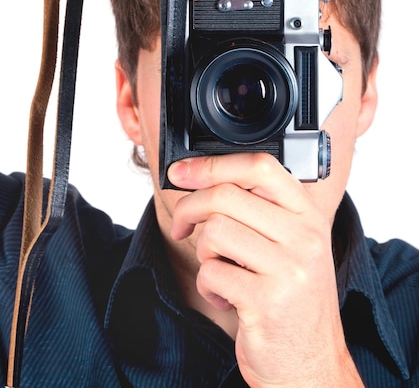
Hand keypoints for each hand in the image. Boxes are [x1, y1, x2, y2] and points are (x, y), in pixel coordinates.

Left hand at [168, 153, 363, 386]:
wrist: (312, 365)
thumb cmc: (292, 300)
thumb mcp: (290, 246)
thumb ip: (261, 211)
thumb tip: (203, 178)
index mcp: (309, 216)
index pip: (260, 167)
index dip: (213, 164)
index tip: (182, 172)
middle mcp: (304, 237)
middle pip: (226, 195)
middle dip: (189, 208)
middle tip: (181, 225)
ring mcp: (289, 269)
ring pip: (215, 232)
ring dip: (204, 252)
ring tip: (219, 269)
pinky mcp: (267, 301)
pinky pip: (212, 272)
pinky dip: (208, 285)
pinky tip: (226, 296)